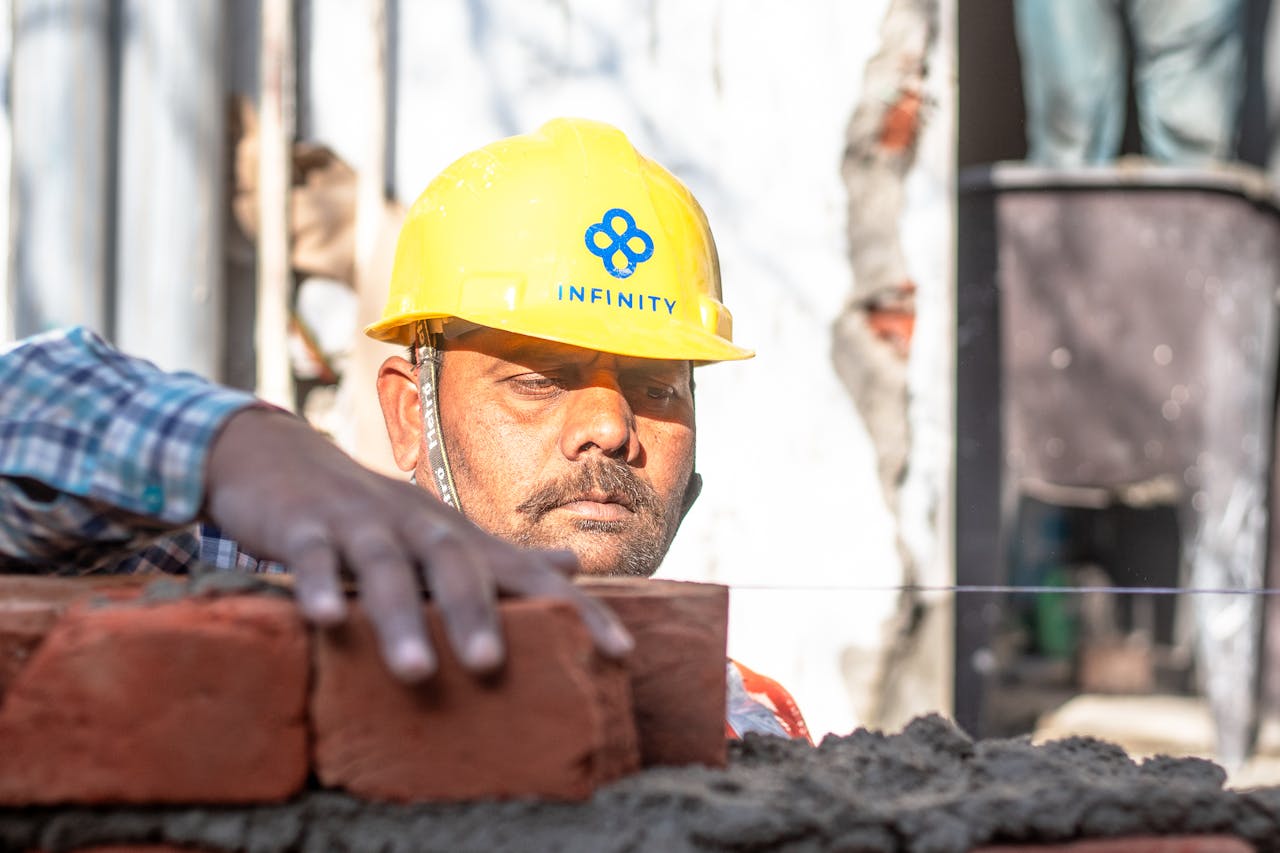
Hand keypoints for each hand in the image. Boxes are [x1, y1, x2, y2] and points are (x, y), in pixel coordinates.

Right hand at [203, 407, 632, 679]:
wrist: (284, 459)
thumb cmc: (378, 516)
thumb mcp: (444, 534)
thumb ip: (505, 558)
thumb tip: (572, 565)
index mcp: (459, 538)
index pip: (529, 576)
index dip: (577, 610)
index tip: (620, 653)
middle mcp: (420, 526)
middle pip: (456, 566)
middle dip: (476, 615)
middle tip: (491, 666)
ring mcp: (362, 523)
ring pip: (386, 567)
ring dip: (401, 617)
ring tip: (416, 671)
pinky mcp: (305, 525)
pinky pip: (314, 555)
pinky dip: (318, 584)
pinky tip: (324, 621)